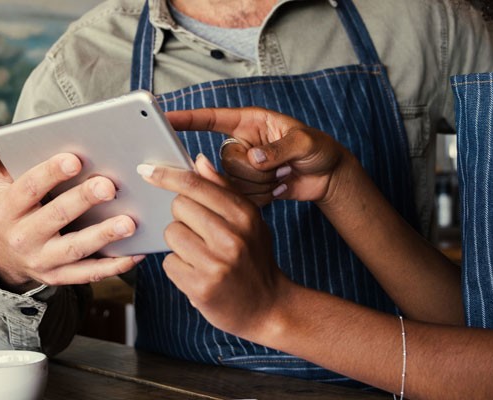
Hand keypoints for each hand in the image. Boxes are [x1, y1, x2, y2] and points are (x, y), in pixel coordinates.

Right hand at [0, 116, 144, 291]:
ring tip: (129, 222)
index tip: (74, 158)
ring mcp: (42, 259)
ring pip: (75, 249)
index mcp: (5, 209)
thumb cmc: (3, 209)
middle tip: (109, 186)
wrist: (2, 257)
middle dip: (83, 201)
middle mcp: (23, 236)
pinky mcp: (59, 276)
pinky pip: (88, 273)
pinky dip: (113, 266)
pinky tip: (135, 253)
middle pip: (55, 217)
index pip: (28, 188)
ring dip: (104, 236)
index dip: (50, 173)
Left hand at [137, 154, 293, 338]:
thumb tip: (198, 161)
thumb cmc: (254, 259)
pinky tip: (197, 274)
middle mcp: (232, 237)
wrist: (269, 307)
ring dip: (179, 244)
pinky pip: (169, 263)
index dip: (167, 175)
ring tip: (201, 255)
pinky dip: (179, 268)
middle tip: (201, 233)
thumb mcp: (249, 221)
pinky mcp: (201, 287)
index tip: (147, 171)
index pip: (196, 185)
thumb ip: (223, 190)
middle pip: (179, 207)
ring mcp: (216, 263)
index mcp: (244, 215)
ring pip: (171, 234)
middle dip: (183, 217)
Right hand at [166, 107, 353, 206]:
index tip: (164, 118)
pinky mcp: (247, 188)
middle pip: (223, 161)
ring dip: (261, 185)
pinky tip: (280, 187)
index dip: (187, 119)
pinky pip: (241, 198)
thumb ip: (279, 148)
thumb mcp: (305, 143)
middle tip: (281, 166)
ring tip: (283, 175)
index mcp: (250, 122)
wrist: (328, 177)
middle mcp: (242, 144)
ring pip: (231, 183)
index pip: (212, 119)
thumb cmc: (319, 149)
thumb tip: (254, 159)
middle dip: (253, 170)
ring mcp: (243, 168)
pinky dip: (264, 197)